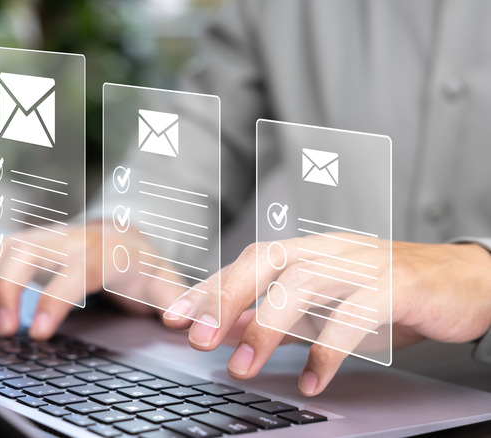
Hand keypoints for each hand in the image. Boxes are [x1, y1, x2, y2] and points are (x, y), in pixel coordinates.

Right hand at [0, 221, 172, 338]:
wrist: (125, 238)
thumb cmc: (142, 267)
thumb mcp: (165, 284)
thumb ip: (175, 301)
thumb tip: (180, 320)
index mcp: (106, 250)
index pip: (75, 270)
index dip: (54, 299)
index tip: (37, 333)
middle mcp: (69, 239)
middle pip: (26, 252)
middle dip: (6, 290)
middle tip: (2, 333)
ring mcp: (43, 237)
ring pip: (1, 249)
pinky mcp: (24, 243)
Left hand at [162, 235, 490, 395]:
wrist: (465, 283)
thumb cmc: (390, 293)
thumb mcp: (328, 306)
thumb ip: (282, 317)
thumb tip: (233, 331)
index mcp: (309, 251)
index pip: (247, 261)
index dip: (209, 287)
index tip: (175, 316)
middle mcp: (330, 250)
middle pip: (265, 260)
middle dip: (225, 298)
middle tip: (196, 337)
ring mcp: (363, 263)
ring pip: (303, 283)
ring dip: (267, 327)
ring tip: (243, 366)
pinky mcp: (396, 284)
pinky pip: (355, 314)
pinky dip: (328, 349)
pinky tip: (311, 379)